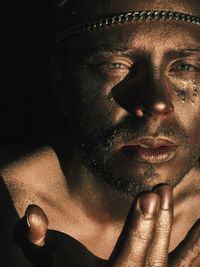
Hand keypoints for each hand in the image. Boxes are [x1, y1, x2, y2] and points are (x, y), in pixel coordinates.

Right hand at [14, 185, 199, 266]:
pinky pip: (184, 264)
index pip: (129, 258)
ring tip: (189, 204)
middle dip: (158, 222)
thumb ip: (36, 238)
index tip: (148, 196)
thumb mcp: (48, 259)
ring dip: (186, 233)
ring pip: (175, 262)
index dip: (139, 228)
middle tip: (162, 188)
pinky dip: (196, 247)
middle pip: (154, 256)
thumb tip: (30, 213)